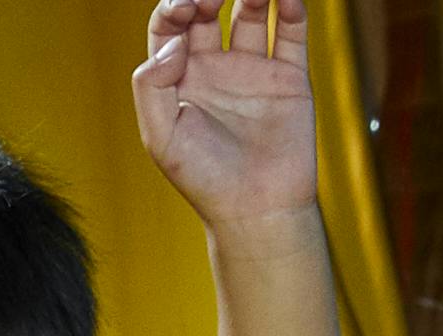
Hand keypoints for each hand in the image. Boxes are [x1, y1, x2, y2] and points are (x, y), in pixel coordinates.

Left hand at [131, 0, 321, 225]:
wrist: (257, 209)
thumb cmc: (203, 180)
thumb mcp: (160, 137)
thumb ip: (151, 86)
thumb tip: (173, 43)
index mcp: (179, 80)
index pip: (171, 26)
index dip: (175, 7)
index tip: (186, 6)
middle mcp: (214, 69)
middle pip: (209, 10)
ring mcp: (253, 70)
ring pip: (251, 12)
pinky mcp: (289, 77)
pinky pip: (290, 32)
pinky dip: (291, 8)